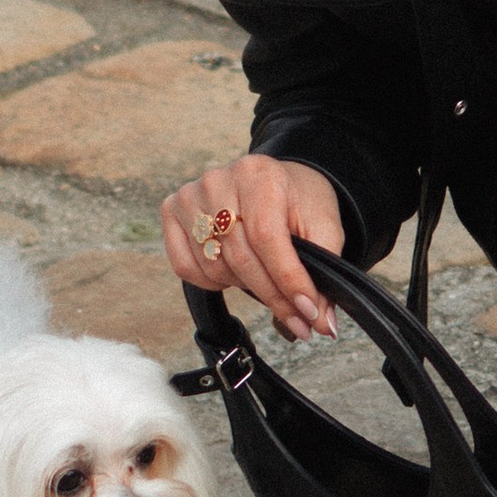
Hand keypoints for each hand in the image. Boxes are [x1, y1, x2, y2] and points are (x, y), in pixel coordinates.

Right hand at [161, 154, 345, 337]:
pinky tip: (235, 273)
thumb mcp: (323, 225)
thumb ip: (324, 268)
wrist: (275, 182)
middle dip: (273, 296)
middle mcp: (218, 180)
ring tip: (267, 282)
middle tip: (300, 321)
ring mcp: (190, 196)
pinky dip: (212, 282)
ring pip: (214, 267)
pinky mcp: (172, 212)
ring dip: (244, 287)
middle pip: (240, 257)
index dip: (287, 279)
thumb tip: (322, 321)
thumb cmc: (298, 202)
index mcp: (259, 174)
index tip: (308, 311)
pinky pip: (186, 267)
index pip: (267, 237)